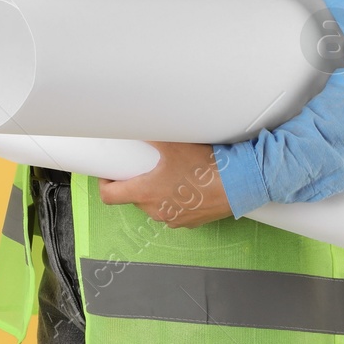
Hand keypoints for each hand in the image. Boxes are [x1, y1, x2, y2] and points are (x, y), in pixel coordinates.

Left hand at [97, 141, 234, 228]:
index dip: (104, 184)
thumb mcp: (174, 144)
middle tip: (145, 166)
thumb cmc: (206, 167)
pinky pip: (174, 211)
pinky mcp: (190, 222)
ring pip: (155, 205)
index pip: (110, 196)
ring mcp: (174, 219)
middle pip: (134, 198)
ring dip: (157, 192)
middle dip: (137, 182)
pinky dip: (175, 200)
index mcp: (146, 193)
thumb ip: (151, 132)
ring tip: (170, 174)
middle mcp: (156, 211)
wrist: (239, 185)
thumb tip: (137, 121)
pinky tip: (187, 186)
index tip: (109, 173)